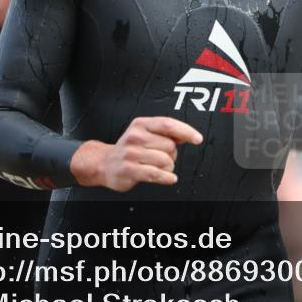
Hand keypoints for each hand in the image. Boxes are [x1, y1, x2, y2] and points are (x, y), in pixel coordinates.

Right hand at [69, 117, 202, 191]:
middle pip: (170, 146)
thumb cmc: (130, 149)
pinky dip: (167, 177)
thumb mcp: (145, 133)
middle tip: (162, 157)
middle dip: (172, 155)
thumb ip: (166, 133)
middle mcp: (135, 137)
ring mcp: (131, 153)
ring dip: (168, 167)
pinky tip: (169, 177)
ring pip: (165, 160)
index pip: (168, 124)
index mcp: (141, 124)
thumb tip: (188, 134)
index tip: (197, 139)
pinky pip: (156, 173)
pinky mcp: (130, 169)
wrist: (104, 163)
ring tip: (159, 167)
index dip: (186, 131)